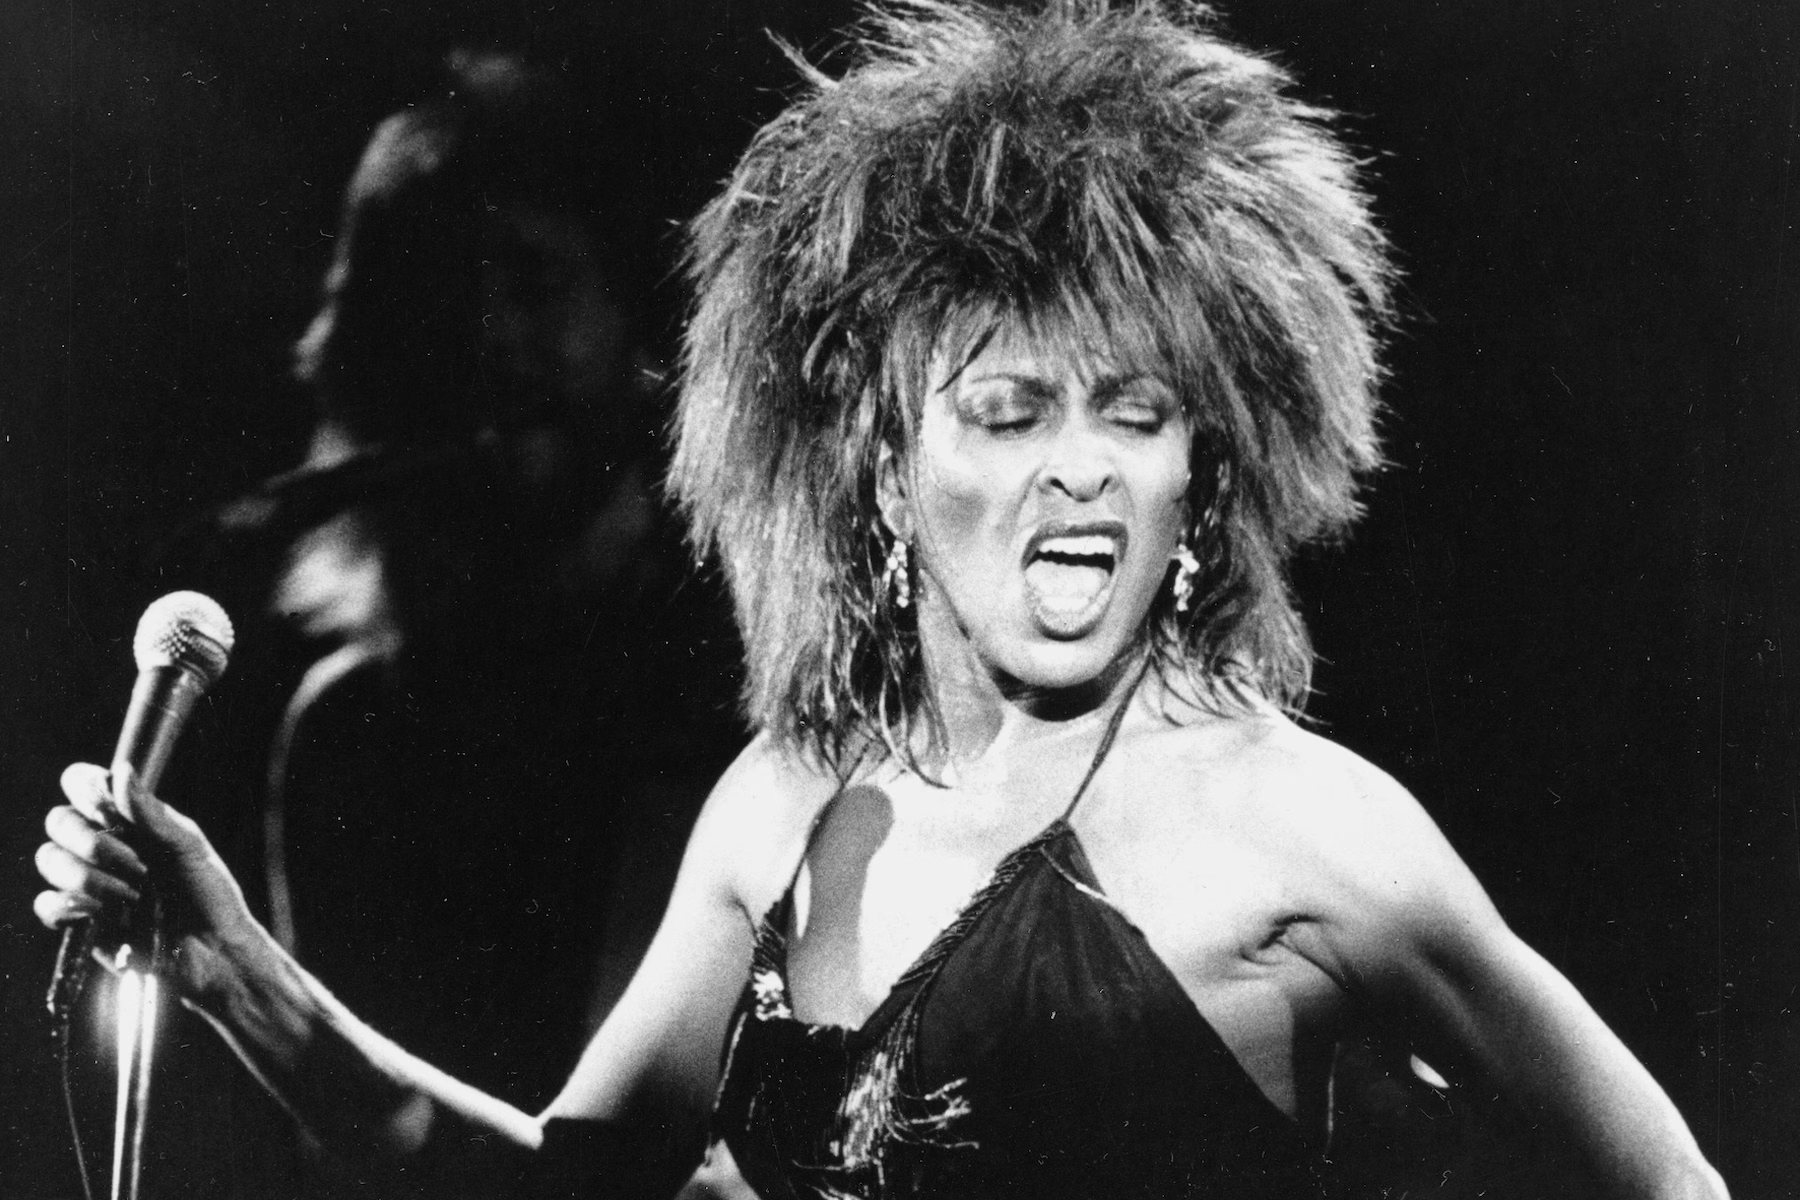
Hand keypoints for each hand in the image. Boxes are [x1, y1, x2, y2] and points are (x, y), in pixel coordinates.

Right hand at [35, 762, 257, 999]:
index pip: (82, 783)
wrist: (210, 951)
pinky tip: (105, 914)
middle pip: (58, 821)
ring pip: (49, 859)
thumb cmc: (208, 894)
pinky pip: (47, 903)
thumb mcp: (188, 846)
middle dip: (93, 842)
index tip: (110, 808)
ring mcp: (86, 880)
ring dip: (91, 877)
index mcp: (128, 820)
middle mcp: (101, 844)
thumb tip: (121, 770)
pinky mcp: (78, 918)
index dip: (85, 788)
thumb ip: (151, 812)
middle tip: (138, 865)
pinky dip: (72, 906)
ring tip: (135, 895)